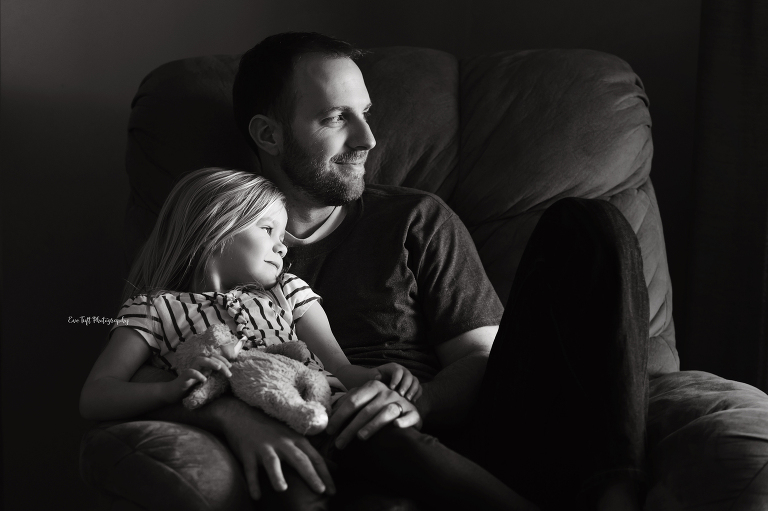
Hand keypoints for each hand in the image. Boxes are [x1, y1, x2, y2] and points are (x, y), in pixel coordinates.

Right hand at [167, 353, 232, 400]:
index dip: (223, 359)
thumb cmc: (191, 385)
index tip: (230, 366)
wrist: (174, 392)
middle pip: (210, 357)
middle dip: (221, 363)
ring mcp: (190, 369)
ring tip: (219, 368)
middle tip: (229, 374)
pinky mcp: (184, 376)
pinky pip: (190, 372)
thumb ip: (212, 372)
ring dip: (211, 363)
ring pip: (200, 360)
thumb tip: (226, 371)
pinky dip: (198, 375)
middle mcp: (196, 364)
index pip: (214, 356)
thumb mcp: (204, 377)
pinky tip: (204, 380)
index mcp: (202, 363)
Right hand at [219, 399, 334, 499]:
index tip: (333, 490)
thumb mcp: (293, 436)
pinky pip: (250, 469)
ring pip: (272, 462)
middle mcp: (282, 442)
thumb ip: (310, 452)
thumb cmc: (272, 429)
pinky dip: (253, 482)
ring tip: (282, 489)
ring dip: (277, 475)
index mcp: (296, 439)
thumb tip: (334, 467)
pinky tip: (256, 496)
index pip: (315, 457)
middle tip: (320, 491)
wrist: (242, 414)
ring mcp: (264, 447)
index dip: (325, 474)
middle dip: (310, 475)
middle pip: (299, 459)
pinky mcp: (248, 452)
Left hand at [326, 380, 420, 449]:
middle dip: (350, 428)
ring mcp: (401, 402)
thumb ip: (348, 403)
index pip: (353, 401)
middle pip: (366, 410)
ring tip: (360, 438)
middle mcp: (387, 392)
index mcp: (373, 386)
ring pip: (385, 413)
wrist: (407, 407)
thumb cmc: (380, 406)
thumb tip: (327, 413)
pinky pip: (409, 417)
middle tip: (339, 444)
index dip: (339, 416)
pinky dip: (403, 422)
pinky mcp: (414, 414)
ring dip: (373, 425)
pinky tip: (396, 426)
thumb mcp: (365, 400)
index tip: (329, 431)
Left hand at [374, 363, 421, 400]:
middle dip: (406, 386)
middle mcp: (404, 371)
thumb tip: (378, 377)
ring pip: (416, 381)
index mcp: (394, 368)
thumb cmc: (375, 379)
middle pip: (409, 376)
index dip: (396, 379)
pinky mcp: (413, 386)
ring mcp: (409, 379)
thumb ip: (374, 375)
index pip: (398, 371)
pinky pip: (419, 388)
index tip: (391, 388)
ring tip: (407, 399)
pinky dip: (417, 394)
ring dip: (413, 390)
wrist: (379, 385)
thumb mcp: (372, 376)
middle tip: (401, 395)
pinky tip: (413, 401)